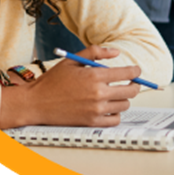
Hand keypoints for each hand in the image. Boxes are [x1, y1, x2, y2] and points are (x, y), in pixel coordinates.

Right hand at [0, 45, 140, 128]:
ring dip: (124, 99)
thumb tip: (117, 52)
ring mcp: (96, 110)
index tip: (137, 71)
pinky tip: (110, 107)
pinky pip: (114, 120)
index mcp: (95, 76)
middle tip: (132, 82)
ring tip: (116, 94)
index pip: (127, 73)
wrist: (36, 103)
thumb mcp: (73, 59)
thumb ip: (96, 52)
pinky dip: (116, 114)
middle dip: (135, 85)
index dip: (136, 71)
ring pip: (124, 105)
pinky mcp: (91, 123)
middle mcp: (98, 94)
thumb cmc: (54, 80)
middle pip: (130, 91)